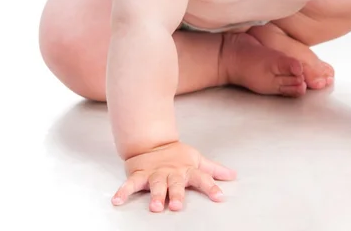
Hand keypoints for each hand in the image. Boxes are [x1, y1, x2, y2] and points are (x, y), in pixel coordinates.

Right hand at [111, 141, 236, 211]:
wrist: (152, 142)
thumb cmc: (177, 156)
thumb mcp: (197, 160)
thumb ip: (213, 170)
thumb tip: (233, 175)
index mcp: (187, 169)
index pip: (201, 177)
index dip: (211, 187)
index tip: (219, 197)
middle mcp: (171, 172)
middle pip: (176, 183)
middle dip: (176, 194)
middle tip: (177, 205)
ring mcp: (155, 174)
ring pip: (155, 185)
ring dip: (156, 195)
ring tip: (155, 207)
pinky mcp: (139, 175)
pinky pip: (130, 184)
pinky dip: (123, 191)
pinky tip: (117, 201)